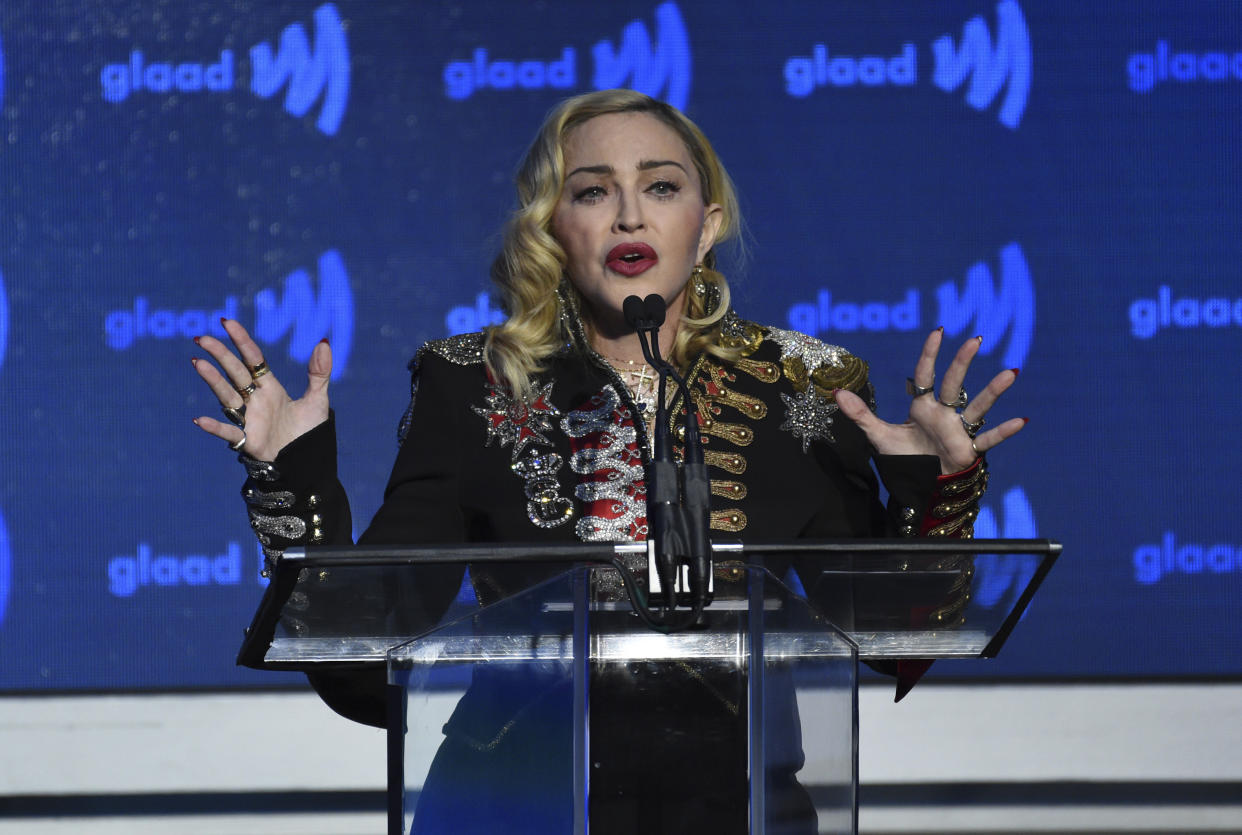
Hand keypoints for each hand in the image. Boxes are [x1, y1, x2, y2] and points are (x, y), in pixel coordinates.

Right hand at [191, 319, 330, 461]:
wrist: (307, 460)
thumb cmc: (309, 430)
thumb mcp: (317, 399)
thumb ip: (319, 372)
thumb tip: (323, 341)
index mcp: (269, 387)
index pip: (252, 359)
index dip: (241, 341)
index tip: (226, 322)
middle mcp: (255, 399)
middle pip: (235, 372)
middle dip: (220, 355)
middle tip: (202, 338)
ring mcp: (248, 418)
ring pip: (227, 396)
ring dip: (213, 380)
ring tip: (197, 363)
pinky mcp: (247, 440)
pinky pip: (228, 432)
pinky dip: (215, 427)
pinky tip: (199, 420)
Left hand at [834, 328, 1025, 473]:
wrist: (920, 485)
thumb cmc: (905, 458)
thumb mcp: (878, 435)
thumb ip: (860, 415)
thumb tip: (837, 393)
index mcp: (923, 407)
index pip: (926, 375)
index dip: (930, 354)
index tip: (937, 332)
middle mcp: (944, 413)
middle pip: (955, 383)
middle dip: (963, 362)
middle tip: (975, 339)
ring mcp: (958, 430)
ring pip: (978, 407)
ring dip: (993, 391)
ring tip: (1011, 373)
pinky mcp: (967, 450)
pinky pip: (987, 439)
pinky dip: (1003, 431)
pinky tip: (1021, 420)